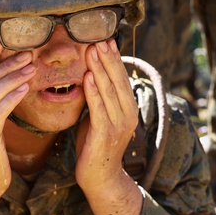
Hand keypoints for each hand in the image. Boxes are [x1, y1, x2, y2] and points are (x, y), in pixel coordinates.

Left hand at [75, 39, 137, 192]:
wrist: (100, 178)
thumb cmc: (96, 146)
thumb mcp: (99, 117)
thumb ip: (99, 99)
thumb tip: (90, 75)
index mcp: (128, 109)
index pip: (121, 78)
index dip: (114, 58)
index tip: (106, 39)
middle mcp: (128, 114)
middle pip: (118, 81)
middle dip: (108, 58)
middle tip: (100, 37)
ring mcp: (118, 125)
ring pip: (109, 91)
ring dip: (100, 69)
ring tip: (92, 50)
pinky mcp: (105, 135)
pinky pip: (99, 109)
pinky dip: (93, 91)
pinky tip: (87, 77)